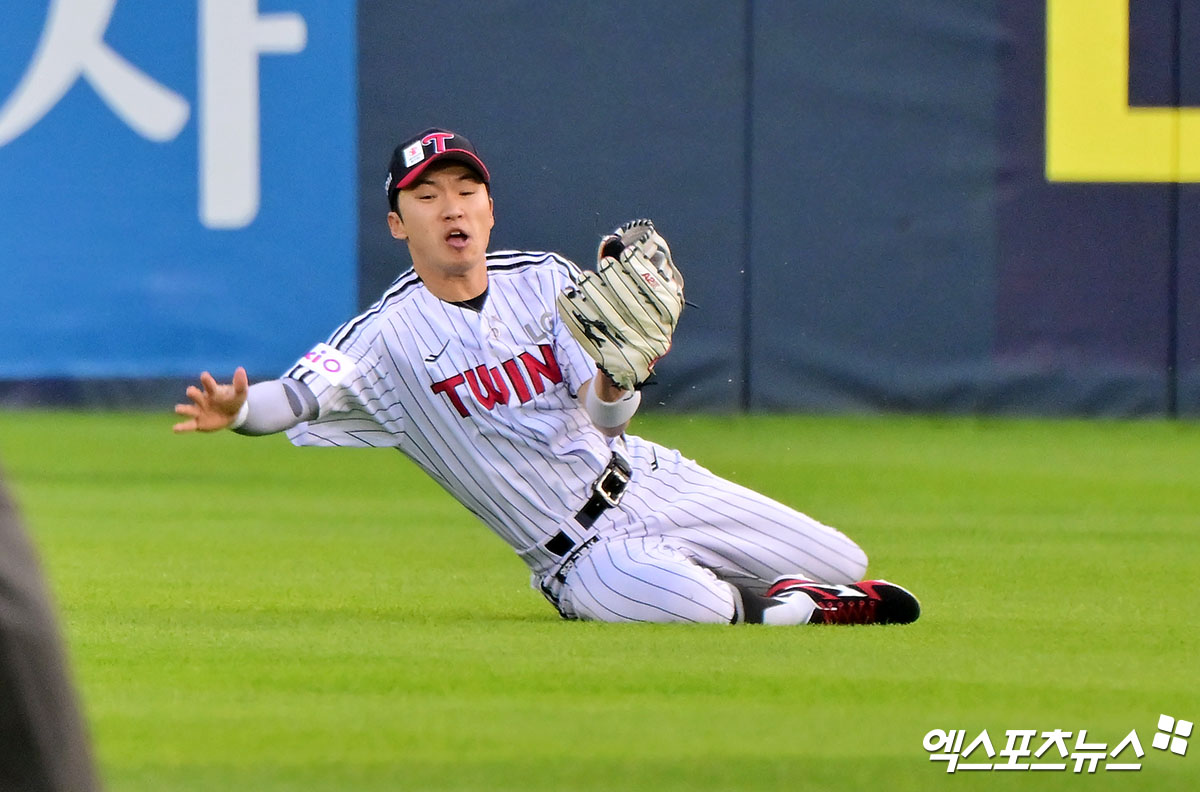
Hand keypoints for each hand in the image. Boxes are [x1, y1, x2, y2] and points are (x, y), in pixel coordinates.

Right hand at [172, 367, 248, 432]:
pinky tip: (175, 429)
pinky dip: (181, 427)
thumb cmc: (234, 401)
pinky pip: (188, 425)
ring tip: (178, 409)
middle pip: (194, 394)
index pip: (208, 384)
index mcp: (212, 391)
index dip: (206, 380)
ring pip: (187, 409)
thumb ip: (240, 383)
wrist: (232, 415)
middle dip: (192, 393)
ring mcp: (198, 411)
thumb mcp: (240, 393)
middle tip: (191, 391)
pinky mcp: (198, 423)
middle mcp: (202, 399)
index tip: (204, 376)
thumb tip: (240, 369)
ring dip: (183, 409)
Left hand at [556, 219, 684, 389]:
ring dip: (596, 296)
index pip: (660, 294)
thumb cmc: (636, 318)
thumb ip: (635, 273)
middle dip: (617, 281)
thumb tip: (615, 244)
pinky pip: (591, 336)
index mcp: (669, 320)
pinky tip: (566, 299)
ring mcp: (635, 354)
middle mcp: (657, 338)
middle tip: (604, 263)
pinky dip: (577, 316)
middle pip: (636, 307)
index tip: (628, 252)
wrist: (628, 365)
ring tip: (584, 278)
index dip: (643, 272)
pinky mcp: (611, 363)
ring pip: (613, 321)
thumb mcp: (644, 297)